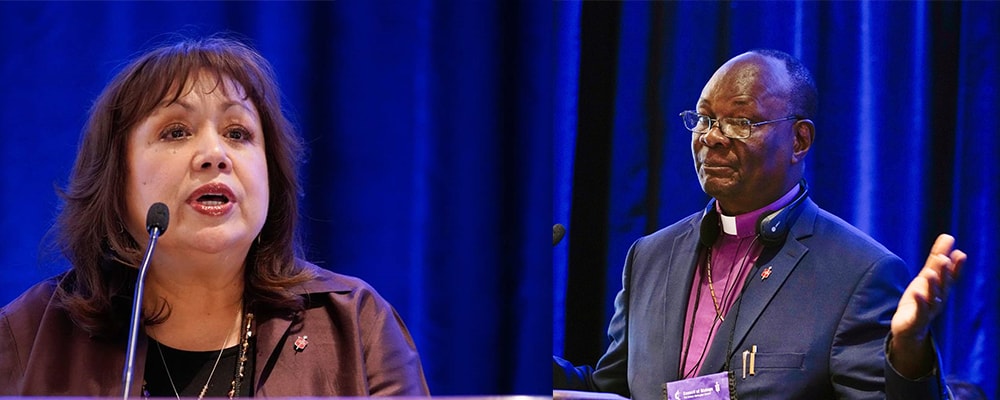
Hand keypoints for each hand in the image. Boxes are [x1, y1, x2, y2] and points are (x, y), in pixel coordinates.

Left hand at [889, 234, 965, 377]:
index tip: (960, 254)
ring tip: (929, 273)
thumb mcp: (927, 276)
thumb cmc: (920, 299)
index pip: (952, 276)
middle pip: (943, 285)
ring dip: (932, 286)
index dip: (956, 266)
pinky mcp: (916, 320)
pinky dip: (919, 302)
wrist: (909, 328)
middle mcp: (939, 299)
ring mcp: (928, 311)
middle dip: (944, 273)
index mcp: (942, 288)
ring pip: (933, 298)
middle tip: (944, 259)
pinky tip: (917, 293)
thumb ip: (936, 258)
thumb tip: (948, 236)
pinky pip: (920, 311)